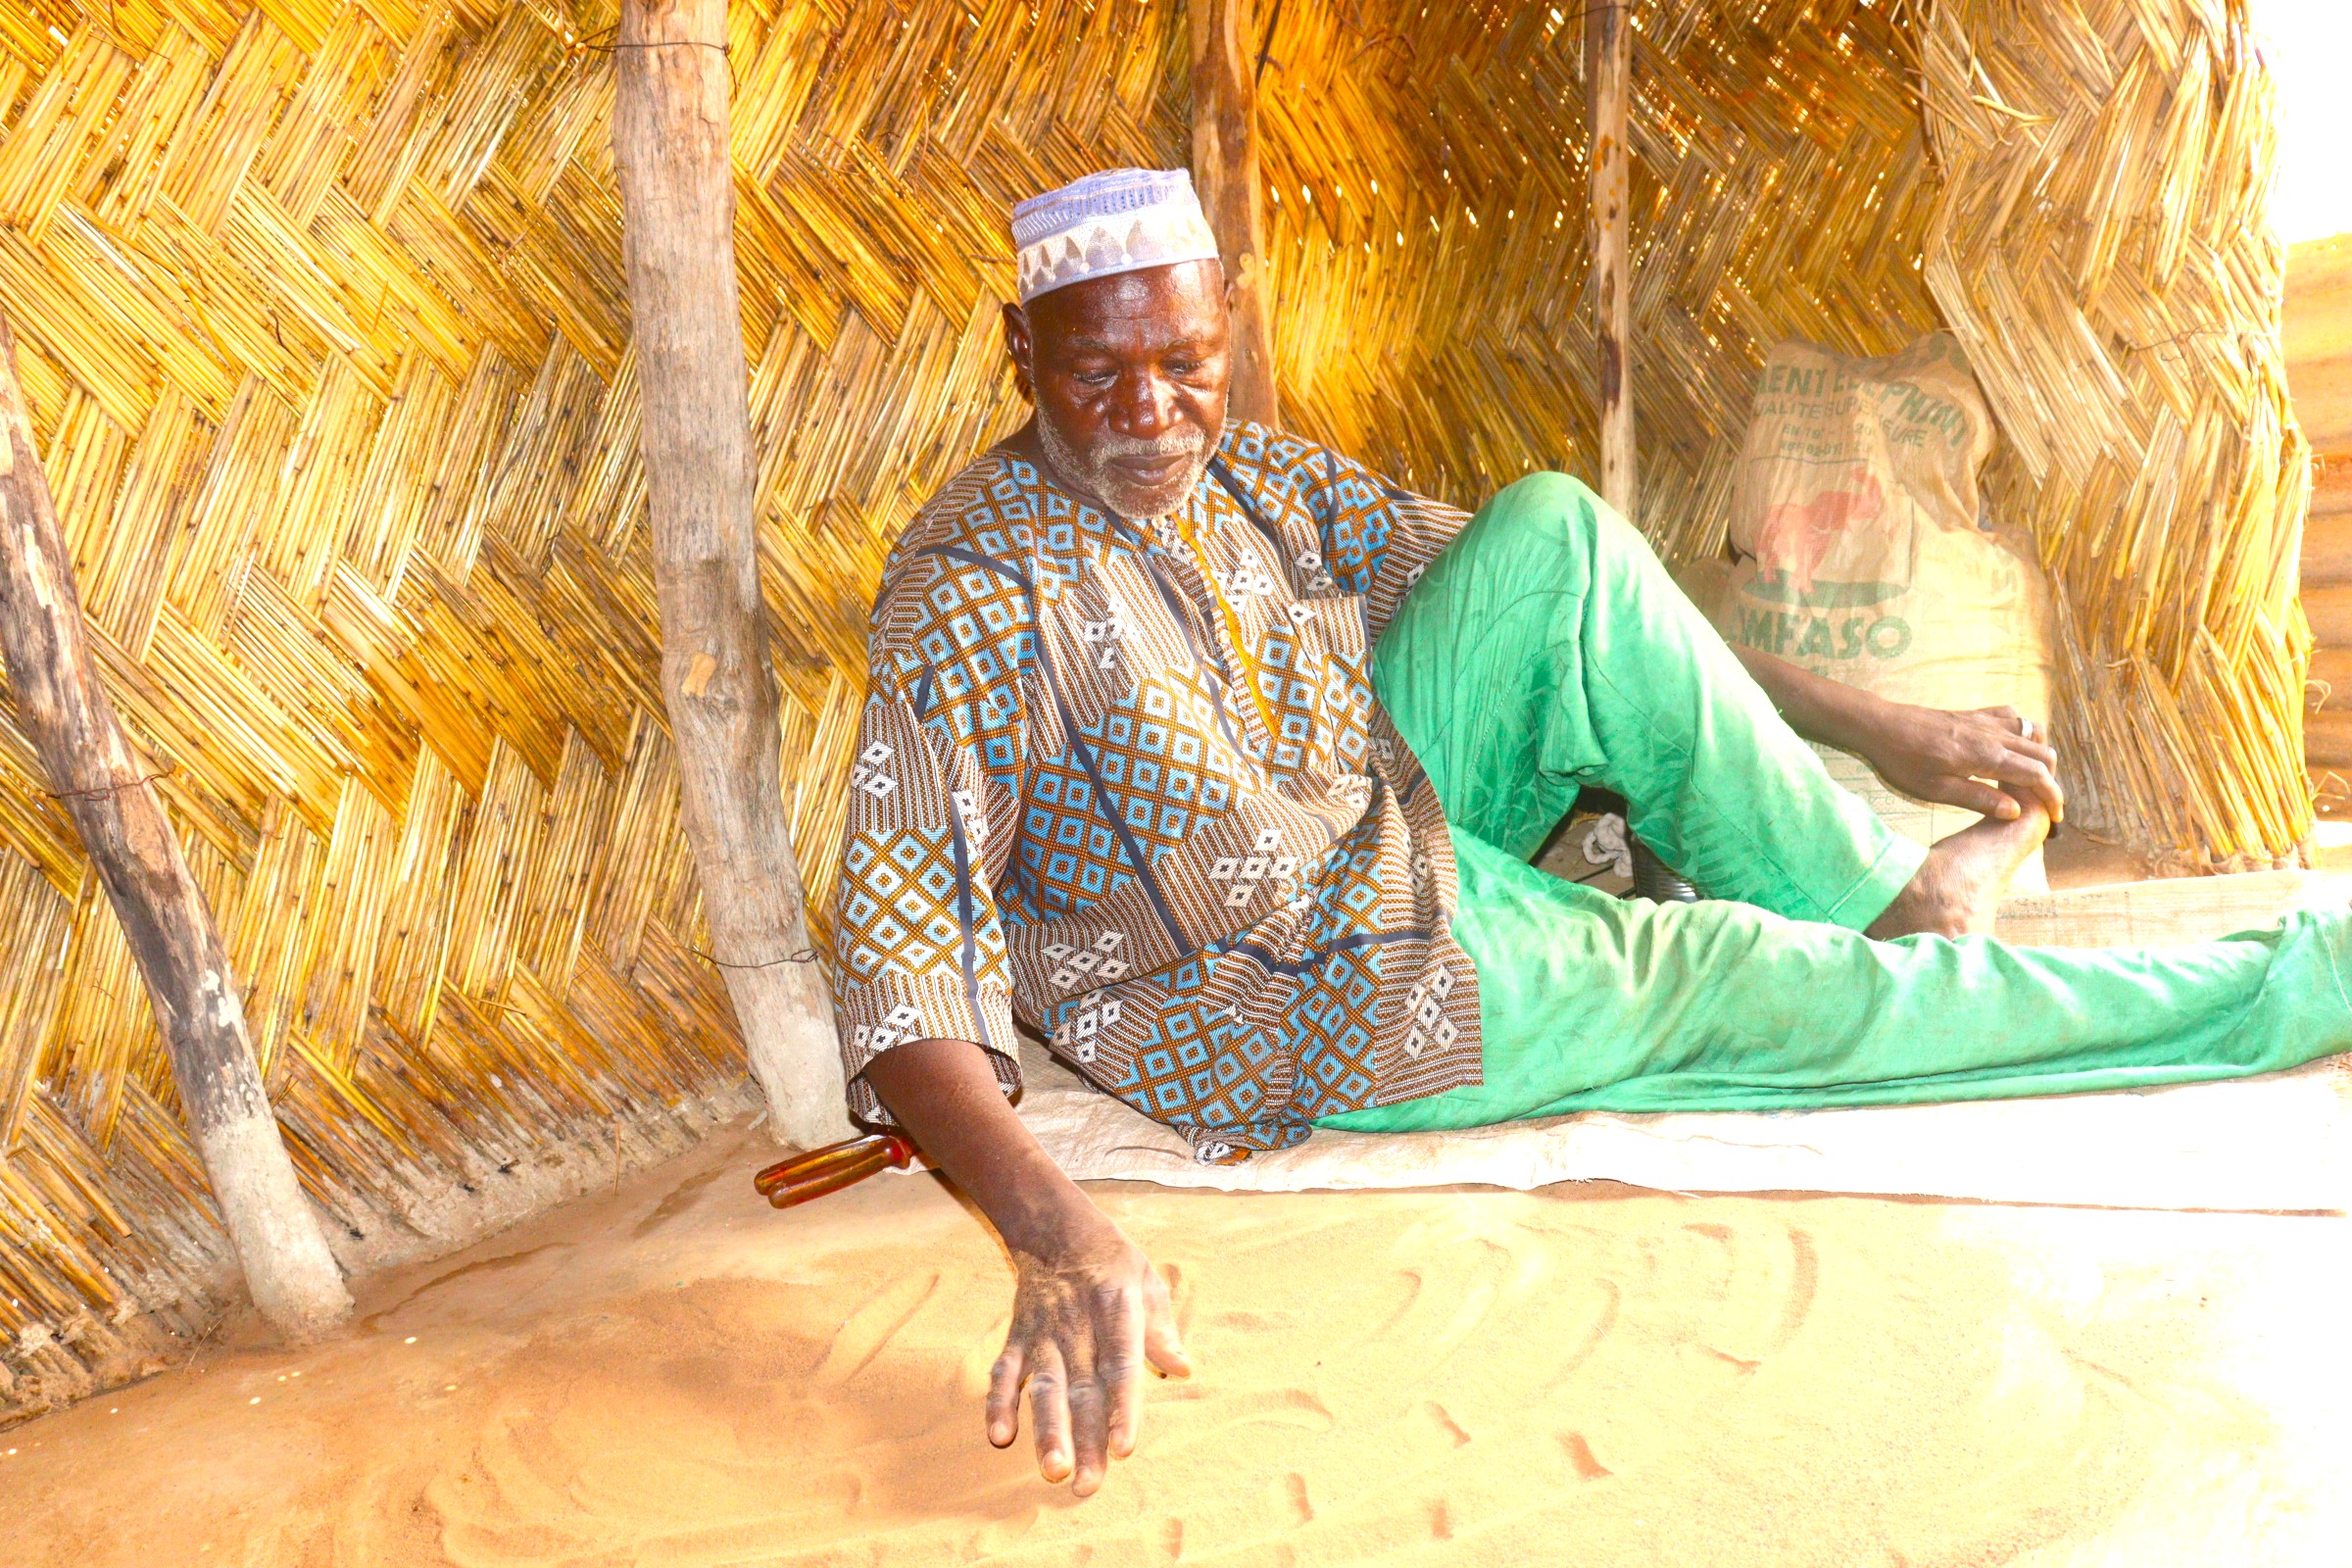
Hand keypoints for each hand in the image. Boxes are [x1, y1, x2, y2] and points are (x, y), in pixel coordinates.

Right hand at [988, 1219, 1189, 1494]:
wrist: (1054, 1226)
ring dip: (1046, 1431)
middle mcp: (1078, 1327)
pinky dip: (999, 1402)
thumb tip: (1183, 1369)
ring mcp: (1044, 1334)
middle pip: (1082, 1390)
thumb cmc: (1112, 1260)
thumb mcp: (1148, 1280)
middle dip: (1085, 1440)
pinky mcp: (1018, 1337)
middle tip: (1088, 1486)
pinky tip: (998, 1435)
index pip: (1120, 1366)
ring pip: (1044, 1388)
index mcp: (1117, 1312)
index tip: (1124, 1448)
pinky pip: (1005, 1372)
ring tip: (1053, 1471)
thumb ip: (1162, 1328)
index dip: (1122, 1409)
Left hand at [1857, 700, 2063, 823]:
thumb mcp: (1936, 791)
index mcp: (1986, 757)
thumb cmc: (1903, 761)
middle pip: (2042, 754)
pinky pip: (2013, 717)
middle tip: (2042, 803)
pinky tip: (2012, 749)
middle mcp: (1992, 734)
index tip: (2056, 817)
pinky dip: (2024, 733)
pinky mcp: (1975, 714)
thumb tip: (2015, 812)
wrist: (1881, 726)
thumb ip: (1978, 800)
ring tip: (2029, 779)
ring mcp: (1985, 720)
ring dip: (2039, 756)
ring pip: (2033, 733)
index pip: (2036, 776)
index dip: (2052, 797)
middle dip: (2050, 780)